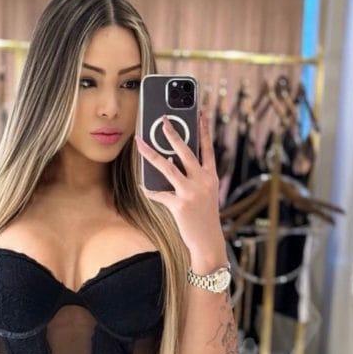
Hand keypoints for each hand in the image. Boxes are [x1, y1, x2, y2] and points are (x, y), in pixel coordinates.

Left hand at [135, 110, 226, 267]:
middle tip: (162, 119)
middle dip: (172, 133)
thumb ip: (194, 178)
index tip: (201, 111)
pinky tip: (143, 186)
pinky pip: (159, 194)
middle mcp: (203, 181)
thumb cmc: (204, 218)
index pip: (207, 147)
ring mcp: (191, 192)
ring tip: (140, 142)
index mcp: (211, 177)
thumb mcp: (206, 194)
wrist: (208, 242)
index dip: (204, 128)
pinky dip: (150, 190)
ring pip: (167, 167)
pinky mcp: (179, 205)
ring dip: (151, 153)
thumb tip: (172, 162)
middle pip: (185, 151)